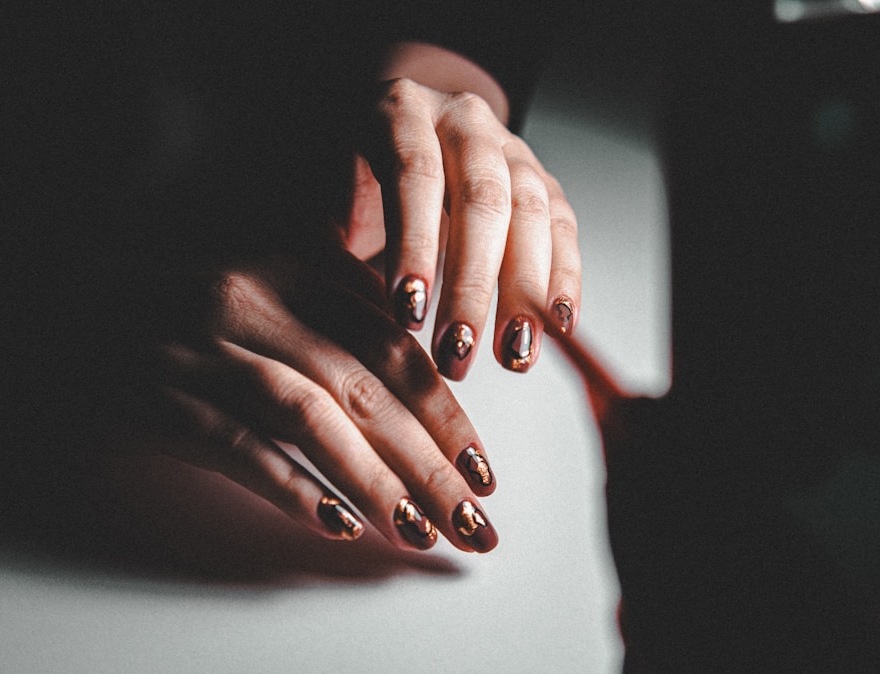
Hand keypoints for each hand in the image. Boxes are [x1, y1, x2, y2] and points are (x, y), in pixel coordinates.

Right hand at [137, 249, 499, 552]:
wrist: (63, 309)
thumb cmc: (181, 307)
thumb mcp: (266, 287)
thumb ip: (339, 311)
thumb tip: (428, 374)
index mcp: (290, 271)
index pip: (391, 344)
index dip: (445, 411)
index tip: (485, 468)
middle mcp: (253, 303)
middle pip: (364, 387)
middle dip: (430, 461)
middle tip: (476, 519)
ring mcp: (204, 350)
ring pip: (309, 417)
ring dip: (373, 481)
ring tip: (421, 532)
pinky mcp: (159, 397)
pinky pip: (236, 445)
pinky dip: (290, 485)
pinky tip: (338, 525)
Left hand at [347, 46, 581, 380]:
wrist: (382, 146)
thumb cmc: (344, 182)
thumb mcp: (315, 200)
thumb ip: (326, 245)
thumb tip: (356, 316)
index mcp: (401, 112)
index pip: (415, 175)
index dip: (415, 245)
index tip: (409, 313)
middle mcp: (465, 122)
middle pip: (483, 200)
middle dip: (472, 285)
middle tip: (459, 352)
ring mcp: (511, 151)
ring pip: (532, 216)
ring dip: (525, 293)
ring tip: (513, 356)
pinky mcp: (542, 185)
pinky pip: (562, 231)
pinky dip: (563, 281)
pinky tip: (556, 327)